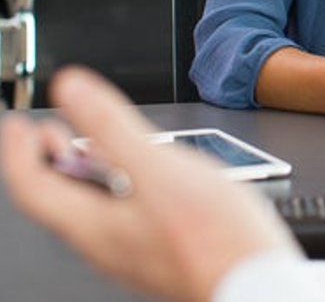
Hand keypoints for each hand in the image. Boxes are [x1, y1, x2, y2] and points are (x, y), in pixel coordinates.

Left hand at [0, 66, 296, 301]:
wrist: (254, 285)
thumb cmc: (212, 237)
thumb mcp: (156, 169)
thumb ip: (111, 127)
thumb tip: (71, 89)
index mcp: (92, 223)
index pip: (33, 186)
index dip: (19, 151)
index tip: (18, 124)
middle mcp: (104, 242)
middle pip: (58, 200)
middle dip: (48, 160)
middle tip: (44, 132)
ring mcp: (132, 250)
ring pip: (89, 208)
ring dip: (82, 172)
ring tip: (88, 147)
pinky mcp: (159, 251)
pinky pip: (119, 215)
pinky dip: (114, 187)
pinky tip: (140, 178)